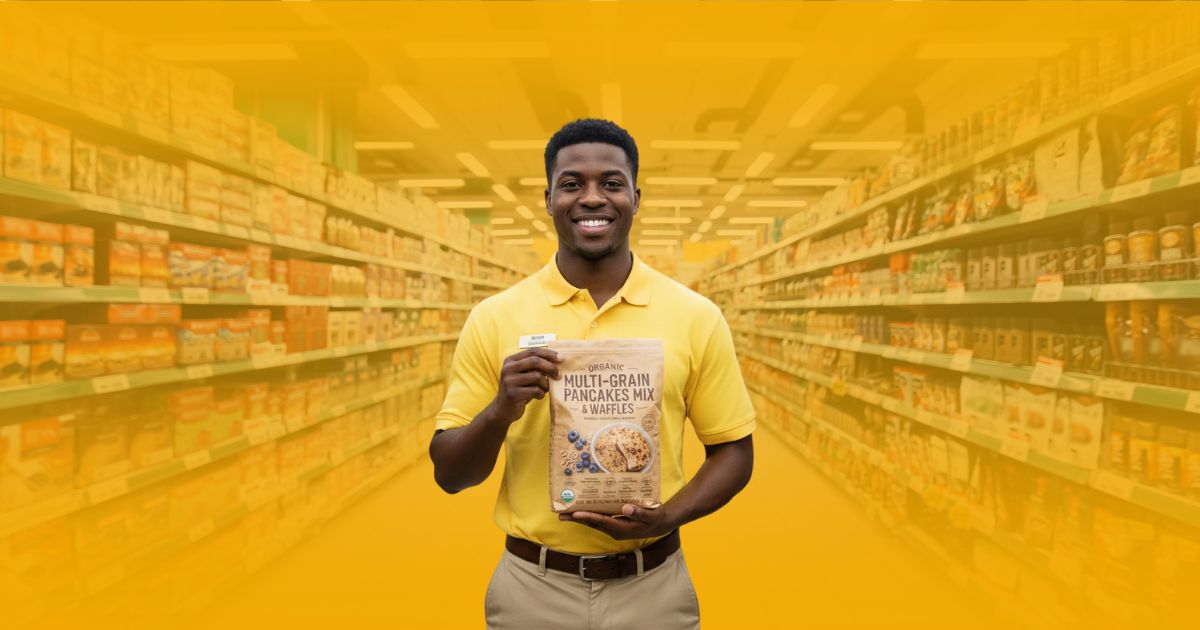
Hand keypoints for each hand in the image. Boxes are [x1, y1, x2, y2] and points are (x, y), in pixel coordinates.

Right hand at [489, 348, 561, 424]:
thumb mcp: (523, 375)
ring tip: (545, 389)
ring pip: (537, 376)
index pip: (532, 351)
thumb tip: (557, 361)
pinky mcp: (513, 394)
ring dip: (546, 384)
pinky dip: (541, 394)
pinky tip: (538, 396)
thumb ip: (534, 367)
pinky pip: (535, 390)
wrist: (502, 410)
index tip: (561, 358)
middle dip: (550, 367)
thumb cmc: (518, 390)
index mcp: (511, 360)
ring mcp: (509, 381)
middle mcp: (508, 368)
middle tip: (559, 375)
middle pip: (535, 361)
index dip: (548, 354)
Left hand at [558, 504, 677, 540]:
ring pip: (593, 523)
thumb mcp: (651, 515)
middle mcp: (615, 530)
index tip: (576, 513)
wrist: (660, 524)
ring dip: (579, 519)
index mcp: (623, 528)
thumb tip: (626, 508)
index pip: (602, 521)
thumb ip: (639, 513)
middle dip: (576, 519)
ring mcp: (614, 529)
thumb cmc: (656, 518)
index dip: (588, 517)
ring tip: (564, 514)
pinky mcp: (614, 525)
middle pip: (593, 524)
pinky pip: (598, 520)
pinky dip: (588, 516)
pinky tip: (580, 511)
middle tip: (560, 514)